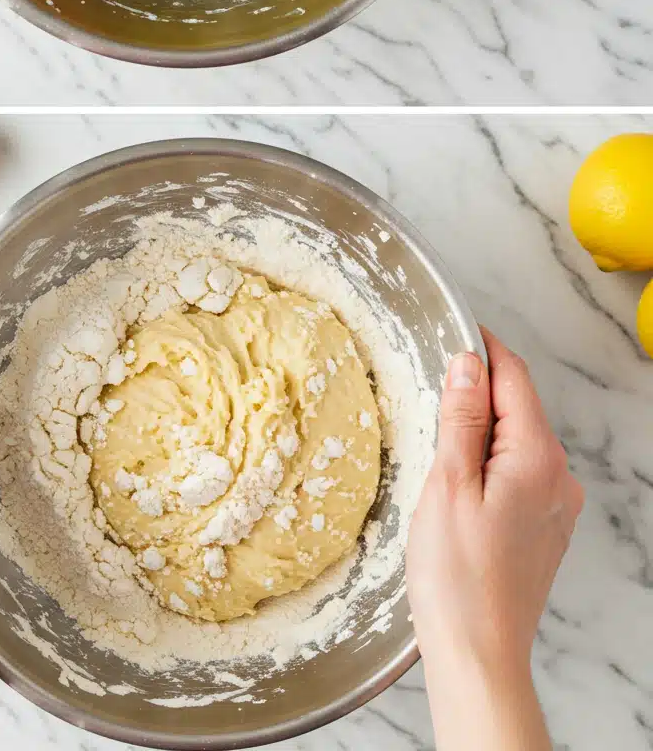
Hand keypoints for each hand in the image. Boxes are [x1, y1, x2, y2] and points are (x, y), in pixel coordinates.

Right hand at [407, 328, 582, 750]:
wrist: (478, 655)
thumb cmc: (455, 576)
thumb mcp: (447, 484)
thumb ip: (462, 418)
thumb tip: (468, 362)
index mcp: (537, 457)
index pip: (514, 376)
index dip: (482, 348)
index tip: (450, 329)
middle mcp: (558, 476)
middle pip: (518, 407)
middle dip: (477, 391)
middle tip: (426, 389)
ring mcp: (556, 505)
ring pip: (517, 441)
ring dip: (481, 430)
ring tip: (434, 442)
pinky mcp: (544, 529)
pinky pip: (518, 474)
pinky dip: (489, 464)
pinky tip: (456, 485)